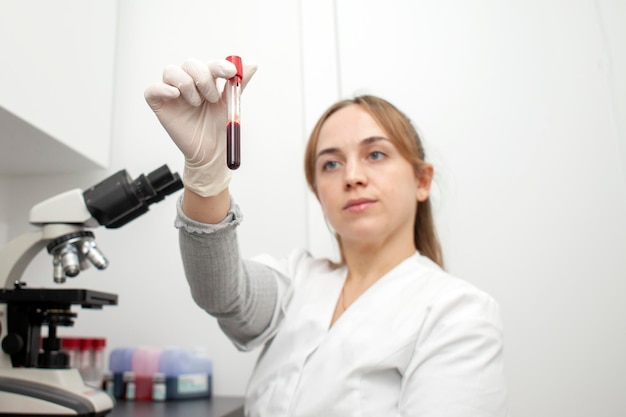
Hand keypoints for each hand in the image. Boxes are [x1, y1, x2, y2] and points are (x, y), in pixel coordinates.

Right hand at [145, 58, 256, 195]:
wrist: (211, 151)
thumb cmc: (218, 127)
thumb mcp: (231, 103)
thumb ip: (239, 83)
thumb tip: (252, 63)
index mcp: (205, 80)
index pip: (209, 64)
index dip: (219, 65)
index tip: (231, 73)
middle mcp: (188, 82)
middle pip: (190, 64)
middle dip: (204, 78)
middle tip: (212, 97)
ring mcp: (172, 92)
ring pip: (171, 71)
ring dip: (187, 84)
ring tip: (197, 104)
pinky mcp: (159, 104)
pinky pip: (152, 89)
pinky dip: (162, 88)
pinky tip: (175, 95)